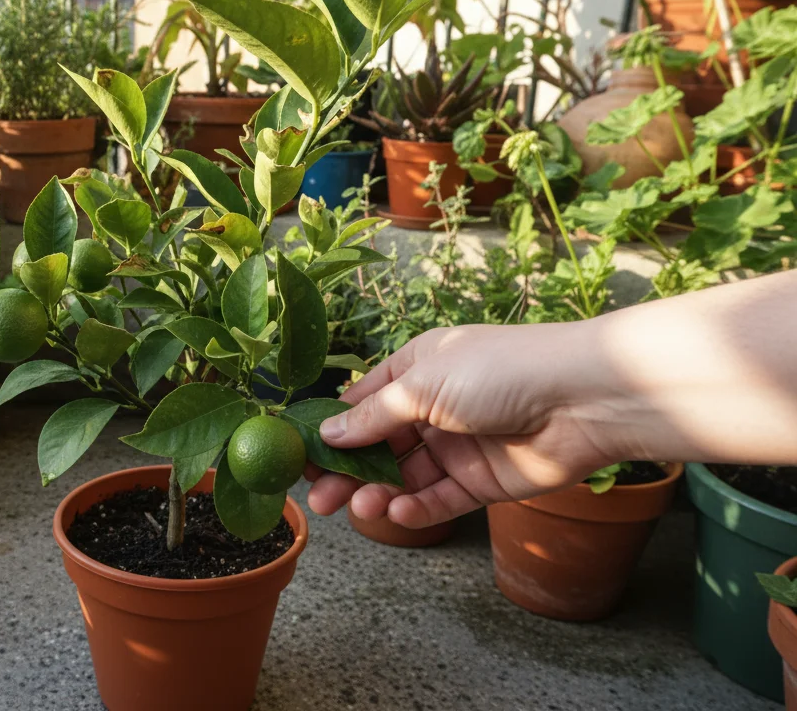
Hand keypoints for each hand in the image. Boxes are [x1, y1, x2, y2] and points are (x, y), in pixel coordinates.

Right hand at [308, 322, 621, 527]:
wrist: (582, 398)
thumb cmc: (499, 370)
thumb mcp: (423, 384)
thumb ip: (373, 415)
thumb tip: (328, 434)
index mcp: (416, 370)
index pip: (361, 404)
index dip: (330, 432)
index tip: (299, 459)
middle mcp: (434, 408)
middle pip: (378, 447)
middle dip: (346, 474)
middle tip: (318, 502)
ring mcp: (458, 446)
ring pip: (405, 478)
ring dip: (378, 495)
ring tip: (361, 511)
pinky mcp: (483, 482)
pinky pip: (439, 500)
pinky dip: (416, 509)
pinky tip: (398, 513)